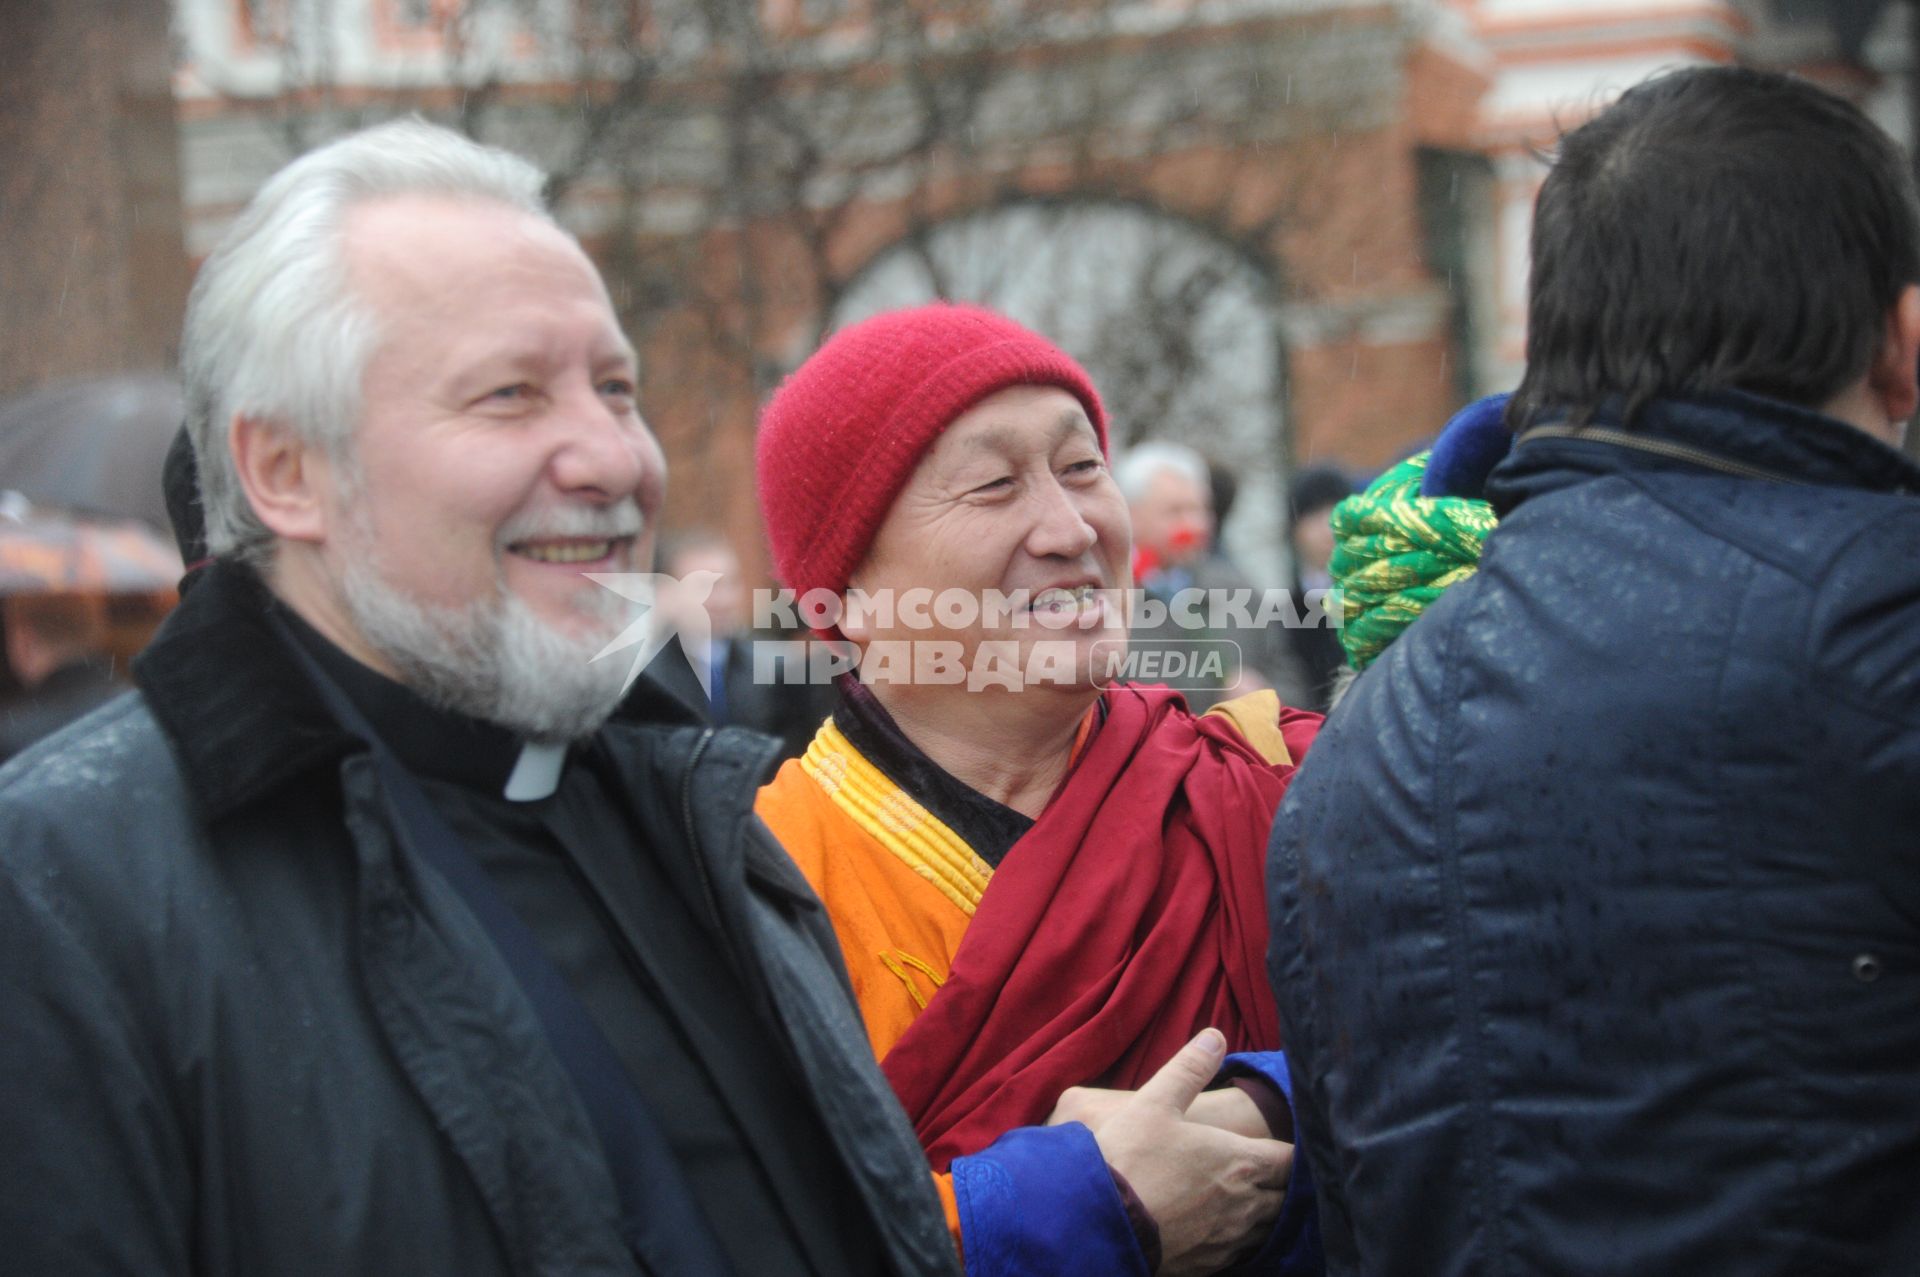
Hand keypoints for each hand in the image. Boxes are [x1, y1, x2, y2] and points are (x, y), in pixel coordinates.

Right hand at [1084, 1030, 1293, 1276]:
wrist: (1100, 1223)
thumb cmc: (1130, 1159)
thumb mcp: (1155, 1102)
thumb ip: (1188, 1069)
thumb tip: (1215, 1035)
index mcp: (1241, 1161)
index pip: (1290, 1160)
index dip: (1295, 1154)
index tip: (1295, 1148)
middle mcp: (1245, 1204)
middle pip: (1286, 1198)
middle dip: (1285, 1186)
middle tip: (1280, 1176)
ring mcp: (1229, 1239)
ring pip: (1268, 1230)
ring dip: (1268, 1215)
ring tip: (1258, 1203)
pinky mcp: (1210, 1266)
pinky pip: (1243, 1255)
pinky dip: (1243, 1242)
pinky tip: (1227, 1232)